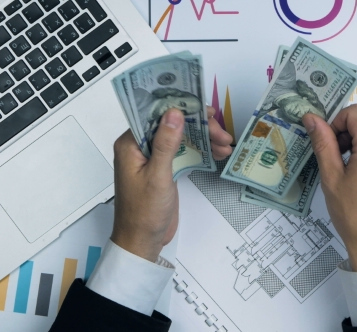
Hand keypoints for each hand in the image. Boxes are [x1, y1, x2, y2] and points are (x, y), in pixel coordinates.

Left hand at [111, 107, 232, 261]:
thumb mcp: (157, 176)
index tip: (203, 107)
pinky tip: (218, 153)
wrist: (143, 241)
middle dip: (199, 126)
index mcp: (130, 144)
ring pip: (182, 138)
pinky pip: (184, 152)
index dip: (180, 107)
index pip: (155, 114)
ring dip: (204, 139)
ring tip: (226, 144)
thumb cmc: (143, 213)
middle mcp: (141, 147)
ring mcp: (154, 158)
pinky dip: (201, 152)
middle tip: (221, 133)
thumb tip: (174, 113)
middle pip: (172, 125)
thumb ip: (166, 144)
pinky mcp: (165, 169)